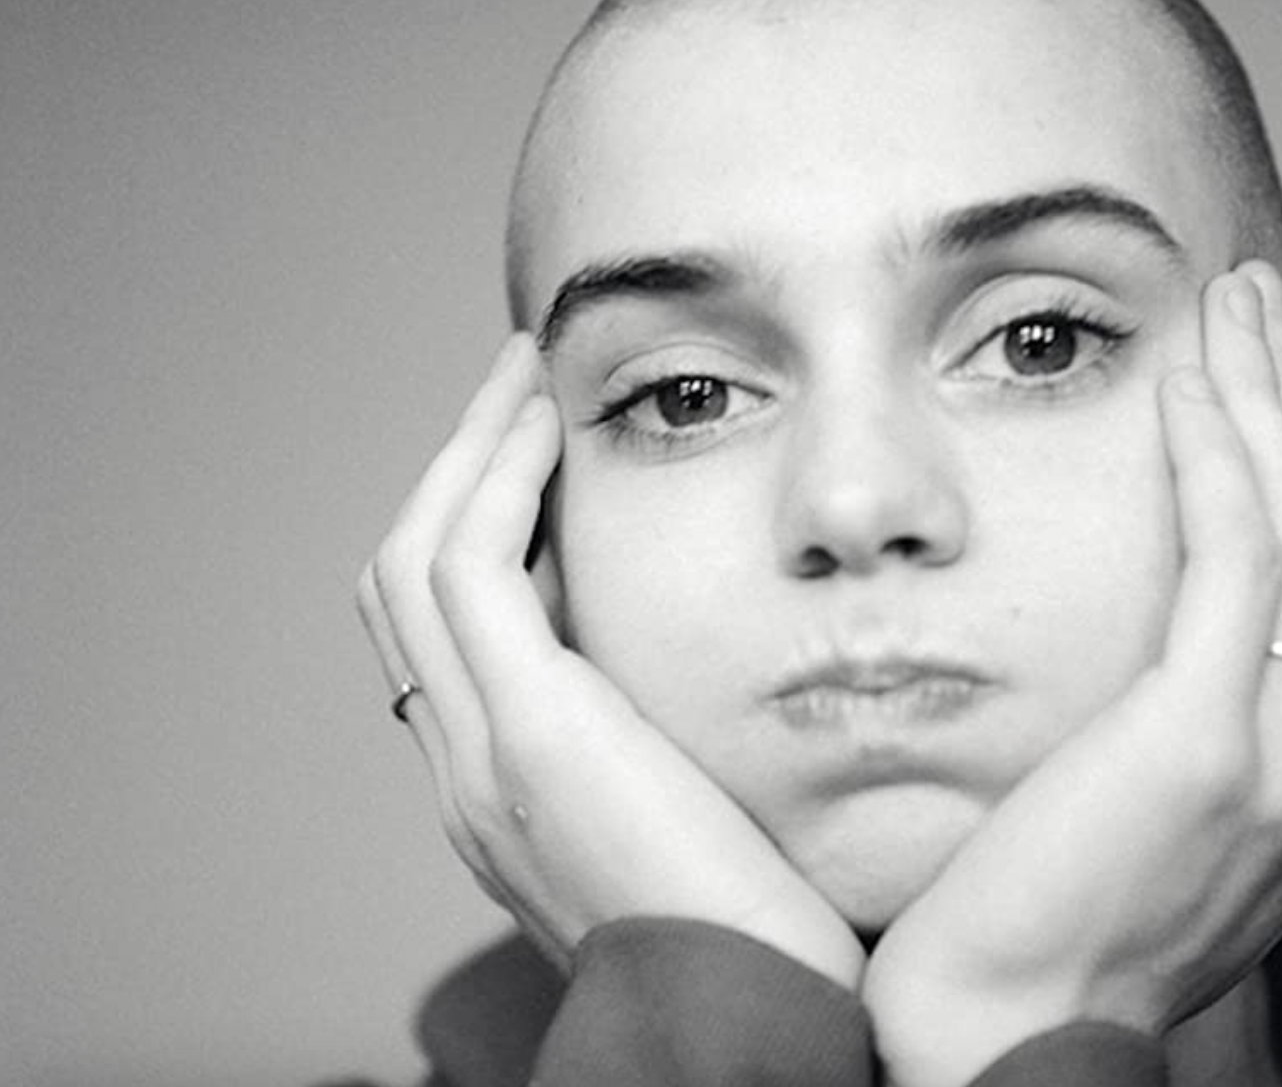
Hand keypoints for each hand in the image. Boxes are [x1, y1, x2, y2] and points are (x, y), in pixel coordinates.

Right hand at [356, 335, 864, 988]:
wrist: (756, 1031)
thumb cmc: (760, 936)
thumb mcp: (695, 818)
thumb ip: (665, 742)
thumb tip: (703, 652)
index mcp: (501, 791)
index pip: (446, 630)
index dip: (476, 526)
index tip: (540, 449)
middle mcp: (465, 773)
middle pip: (404, 583)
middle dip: (455, 472)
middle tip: (516, 387)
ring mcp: (481, 760)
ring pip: (416, 561)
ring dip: (466, 455)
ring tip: (523, 376)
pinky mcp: (532, 741)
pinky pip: (470, 572)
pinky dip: (495, 484)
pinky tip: (545, 425)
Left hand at [863, 265, 1281, 1086]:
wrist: (1000, 1045)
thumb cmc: (1030, 936)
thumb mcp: (1128, 821)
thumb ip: (1169, 734)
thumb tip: (1147, 649)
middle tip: (1275, 306)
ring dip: (1268, 400)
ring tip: (1239, 302)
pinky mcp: (1211, 744)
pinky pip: (1231, 559)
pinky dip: (1218, 456)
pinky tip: (1191, 380)